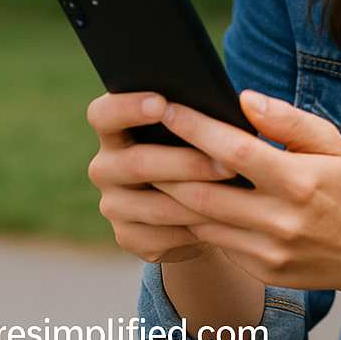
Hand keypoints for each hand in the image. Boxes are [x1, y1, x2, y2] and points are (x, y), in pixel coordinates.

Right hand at [86, 91, 240, 263]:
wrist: (196, 202)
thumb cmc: (199, 147)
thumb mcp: (195, 126)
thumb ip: (196, 113)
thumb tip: (235, 102)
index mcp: (113, 128)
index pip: (103, 114)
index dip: (128, 107)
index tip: (161, 103)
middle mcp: (105, 166)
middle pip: (136, 163)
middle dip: (187, 163)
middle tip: (228, 163)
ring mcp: (113, 205)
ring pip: (157, 205)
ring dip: (200, 199)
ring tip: (237, 191)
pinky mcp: (128, 237)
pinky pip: (163, 236)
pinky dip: (196, 228)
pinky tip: (224, 219)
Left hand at [156, 90, 340, 293]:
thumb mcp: (330, 143)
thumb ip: (287, 119)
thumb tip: (243, 98)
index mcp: (299, 180)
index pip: (235, 151)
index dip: (197, 128)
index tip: (168, 108)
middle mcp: (281, 219)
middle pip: (205, 191)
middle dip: (168, 166)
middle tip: (141, 140)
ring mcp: (269, 251)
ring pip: (203, 221)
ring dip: (171, 196)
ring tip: (149, 169)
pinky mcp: (261, 270)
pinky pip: (216, 242)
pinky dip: (194, 220)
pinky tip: (178, 201)